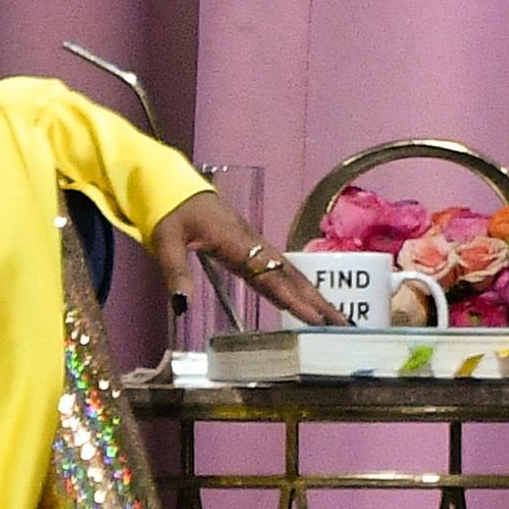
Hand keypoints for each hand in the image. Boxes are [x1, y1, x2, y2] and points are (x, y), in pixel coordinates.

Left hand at [149, 189, 348, 329]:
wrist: (173, 184)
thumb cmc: (170, 210)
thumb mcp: (165, 239)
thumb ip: (174, 271)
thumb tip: (181, 305)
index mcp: (235, 241)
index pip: (267, 274)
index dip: (290, 298)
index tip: (313, 318)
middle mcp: (253, 243)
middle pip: (290, 275)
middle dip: (317, 300)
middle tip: (343, 324)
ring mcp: (256, 244)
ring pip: (291, 272)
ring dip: (315, 295)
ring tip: (337, 319)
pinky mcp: (254, 247)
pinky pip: (282, 269)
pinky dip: (300, 286)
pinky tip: (311, 301)